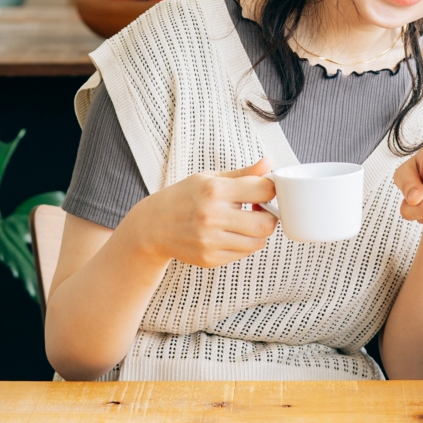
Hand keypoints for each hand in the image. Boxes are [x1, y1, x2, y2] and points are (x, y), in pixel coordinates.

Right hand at [126, 160, 276, 267]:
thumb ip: (243, 174)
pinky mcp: (210, 259)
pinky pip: (242, 253)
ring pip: (257, 242)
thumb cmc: (183, 197)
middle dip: (269, 215)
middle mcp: (212, 217)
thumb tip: (269, 164)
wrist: (152, 226)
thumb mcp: (209, 178)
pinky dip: (243, 244)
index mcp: (214, 190)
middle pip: (266, 223)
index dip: (270, 190)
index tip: (264, 191)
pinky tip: (230, 233)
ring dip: (257, 232)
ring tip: (244, 221)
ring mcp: (210, 241)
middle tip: (258, 210)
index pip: (263, 191)